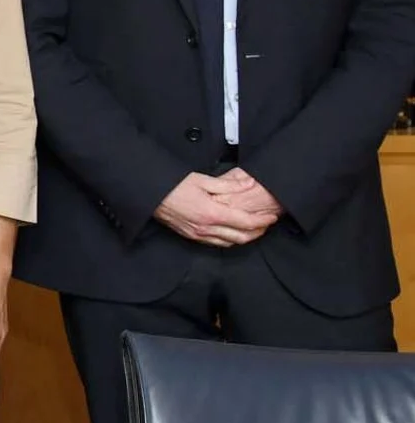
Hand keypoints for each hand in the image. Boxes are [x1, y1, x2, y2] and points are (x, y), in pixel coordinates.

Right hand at [154, 172, 274, 245]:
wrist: (150, 194)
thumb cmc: (172, 185)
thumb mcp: (203, 180)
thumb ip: (228, 184)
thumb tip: (248, 183)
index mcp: (212, 213)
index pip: (246, 222)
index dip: (263, 220)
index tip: (271, 216)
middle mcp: (206, 228)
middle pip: (242, 237)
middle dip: (259, 232)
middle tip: (267, 223)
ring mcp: (198, 235)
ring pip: (230, 243)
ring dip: (245, 237)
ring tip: (253, 228)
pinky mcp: (191, 236)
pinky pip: (216, 243)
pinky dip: (229, 240)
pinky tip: (232, 233)